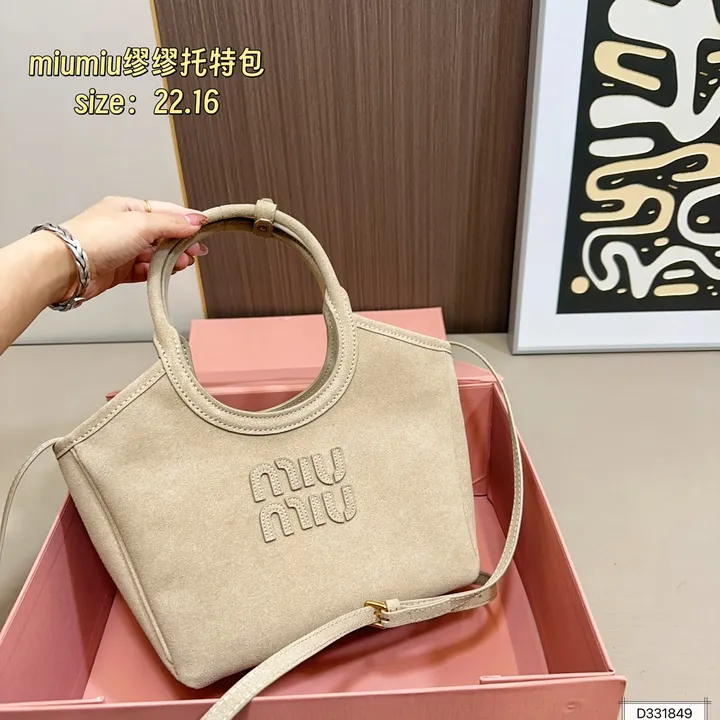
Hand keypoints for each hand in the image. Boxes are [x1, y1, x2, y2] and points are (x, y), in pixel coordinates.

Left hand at [56, 195, 208, 302]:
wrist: (67, 267)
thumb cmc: (93, 239)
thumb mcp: (141, 223)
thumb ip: (172, 223)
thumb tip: (195, 220)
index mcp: (127, 208)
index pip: (165, 212)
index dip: (186, 220)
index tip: (204, 228)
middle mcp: (124, 228)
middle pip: (162, 234)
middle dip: (181, 243)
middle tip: (196, 251)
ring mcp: (121, 250)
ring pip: (155, 254)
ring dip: (171, 259)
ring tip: (183, 263)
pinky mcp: (118, 270)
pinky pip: (144, 271)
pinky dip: (157, 272)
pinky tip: (166, 273)